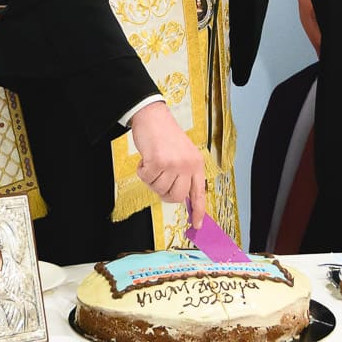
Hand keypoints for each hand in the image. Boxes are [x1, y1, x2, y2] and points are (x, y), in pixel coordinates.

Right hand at [129, 101, 205, 225]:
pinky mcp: (158, 161)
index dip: (198, 211)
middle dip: (164, 193)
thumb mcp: (183, 154)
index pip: (199, 193)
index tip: (196, 225)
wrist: (152, 116)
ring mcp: (173, 164)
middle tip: (159, 179)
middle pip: (176, 197)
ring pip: (159, 189)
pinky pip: (146, 179)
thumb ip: (184, 174)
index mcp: (196, 164)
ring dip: (151, 179)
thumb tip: (182, 197)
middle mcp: (187, 165)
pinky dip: (142, 171)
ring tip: (153, 163)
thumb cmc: (165, 135)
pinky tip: (145, 159)